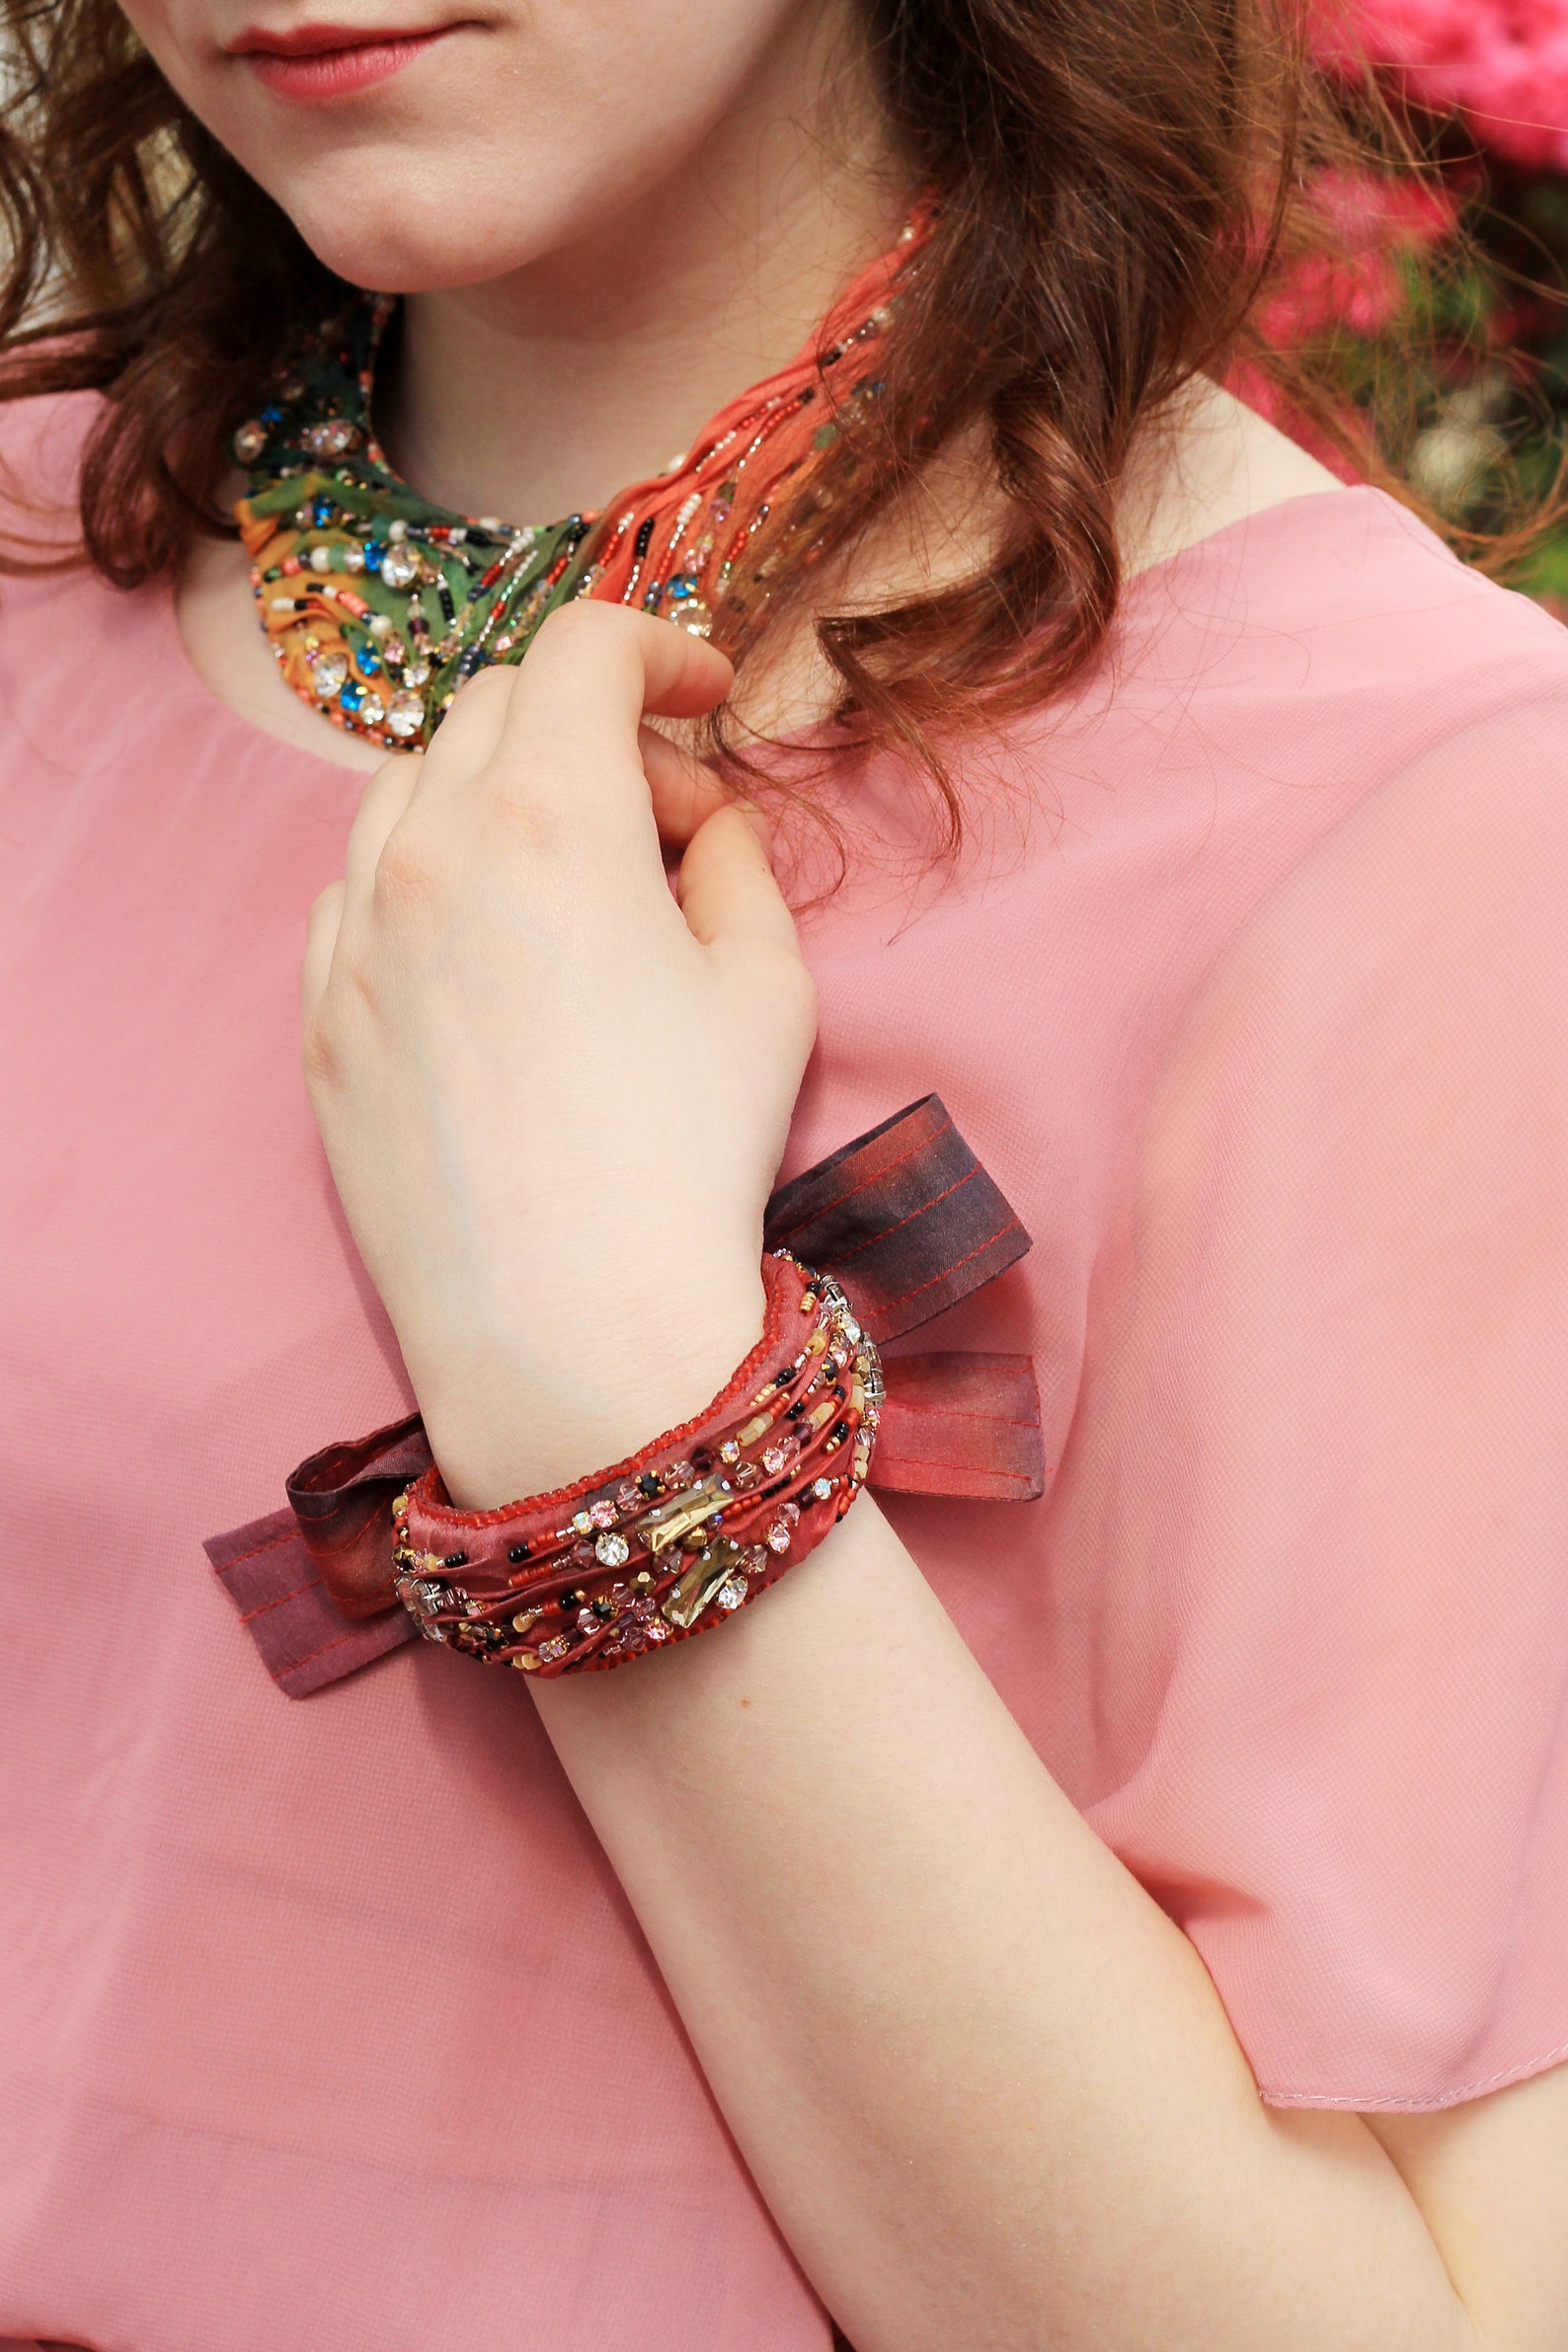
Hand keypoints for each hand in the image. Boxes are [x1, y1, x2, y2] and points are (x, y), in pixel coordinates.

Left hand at [300, 604, 816, 1506]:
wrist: (572, 1326)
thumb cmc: (689, 1155)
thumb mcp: (768, 987)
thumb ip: (735, 864)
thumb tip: (700, 827)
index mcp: (550, 813)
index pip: (583, 647)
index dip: (659, 646)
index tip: (705, 694)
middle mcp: (429, 849)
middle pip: (493, 705)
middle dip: (589, 727)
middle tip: (665, 822)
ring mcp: (356, 935)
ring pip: (408, 790)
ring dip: (495, 794)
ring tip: (570, 885)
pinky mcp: (321, 1020)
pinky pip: (359, 894)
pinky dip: (426, 880)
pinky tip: (486, 956)